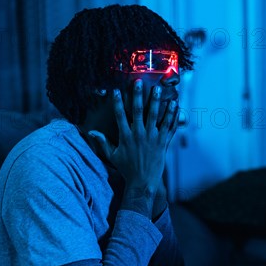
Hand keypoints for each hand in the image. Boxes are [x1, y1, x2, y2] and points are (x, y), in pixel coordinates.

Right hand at [89, 80, 178, 216]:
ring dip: (156, 102)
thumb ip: (103, 143)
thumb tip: (90, 133)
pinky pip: (169, 127)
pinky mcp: (163, 143)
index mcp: (126, 137)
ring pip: (155, 117)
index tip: (116, 91)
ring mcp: (152, 138)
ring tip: (158, 89)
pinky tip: (175, 105)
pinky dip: (172, 116)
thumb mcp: (112, 156)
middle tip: (138, 83)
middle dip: (138, 96)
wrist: (142, 182)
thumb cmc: (127, 168)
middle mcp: (139, 135)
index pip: (120, 116)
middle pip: (138, 112)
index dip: (118, 103)